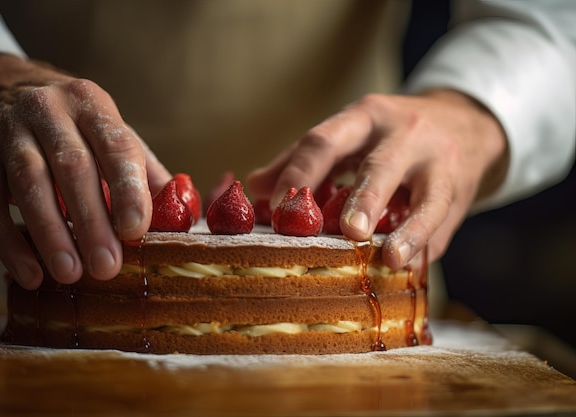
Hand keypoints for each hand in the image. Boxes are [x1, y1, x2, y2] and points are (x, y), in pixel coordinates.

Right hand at [0, 54, 170, 288]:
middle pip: (72, 167)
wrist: (3, 95)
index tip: (135, 230)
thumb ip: (145, 174)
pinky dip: (10, 242)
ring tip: (70, 273)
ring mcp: (7, 132)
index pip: (116, 145)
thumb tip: (182, 218)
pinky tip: (30, 273)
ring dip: (51, 234)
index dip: (127, 189)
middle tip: (107, 266)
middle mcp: (48, 110)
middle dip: (92, 221)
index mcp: (92, 105)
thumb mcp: (112, 137)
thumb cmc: (75, 130)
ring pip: (29, 183)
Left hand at [248, 90, 507, 268]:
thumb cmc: (390, 135)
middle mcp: (404, 134)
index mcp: (364, 117)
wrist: (465, 122)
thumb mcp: (350, 133)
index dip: (299, 174)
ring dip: (409, 229)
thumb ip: (303, 158)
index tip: (276, 209)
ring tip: (392, 257)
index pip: (325, 141)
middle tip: (347, 231)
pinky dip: (425, 247)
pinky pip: (444, 224)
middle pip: (381, 166)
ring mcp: (439, 164)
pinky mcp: (461, 194)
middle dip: (364, 198)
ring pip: (428, 198)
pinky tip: (408, 268)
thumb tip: (255, 187)